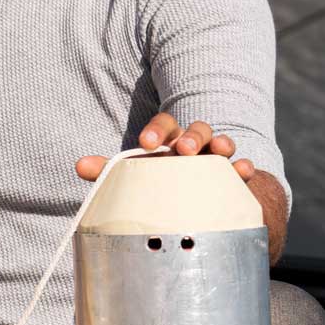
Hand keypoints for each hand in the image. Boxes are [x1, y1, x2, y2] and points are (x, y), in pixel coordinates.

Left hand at [77, 113, 257, 182]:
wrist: (195, 199)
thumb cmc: (159, 181)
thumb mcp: (136, 174)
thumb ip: (109, 170)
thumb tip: (80, 165)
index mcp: (169, 140)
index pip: (165, 124)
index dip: (156, 130)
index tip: (146, 143)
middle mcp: (195, 145)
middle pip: (197, 129)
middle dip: (191, 136)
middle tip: (183, 149)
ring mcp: (217, 160)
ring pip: (223, 143)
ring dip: (221, 144)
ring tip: (219, 152)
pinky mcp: (235, 178)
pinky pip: (244, 167)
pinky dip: (245, 167)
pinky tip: (243, 171)